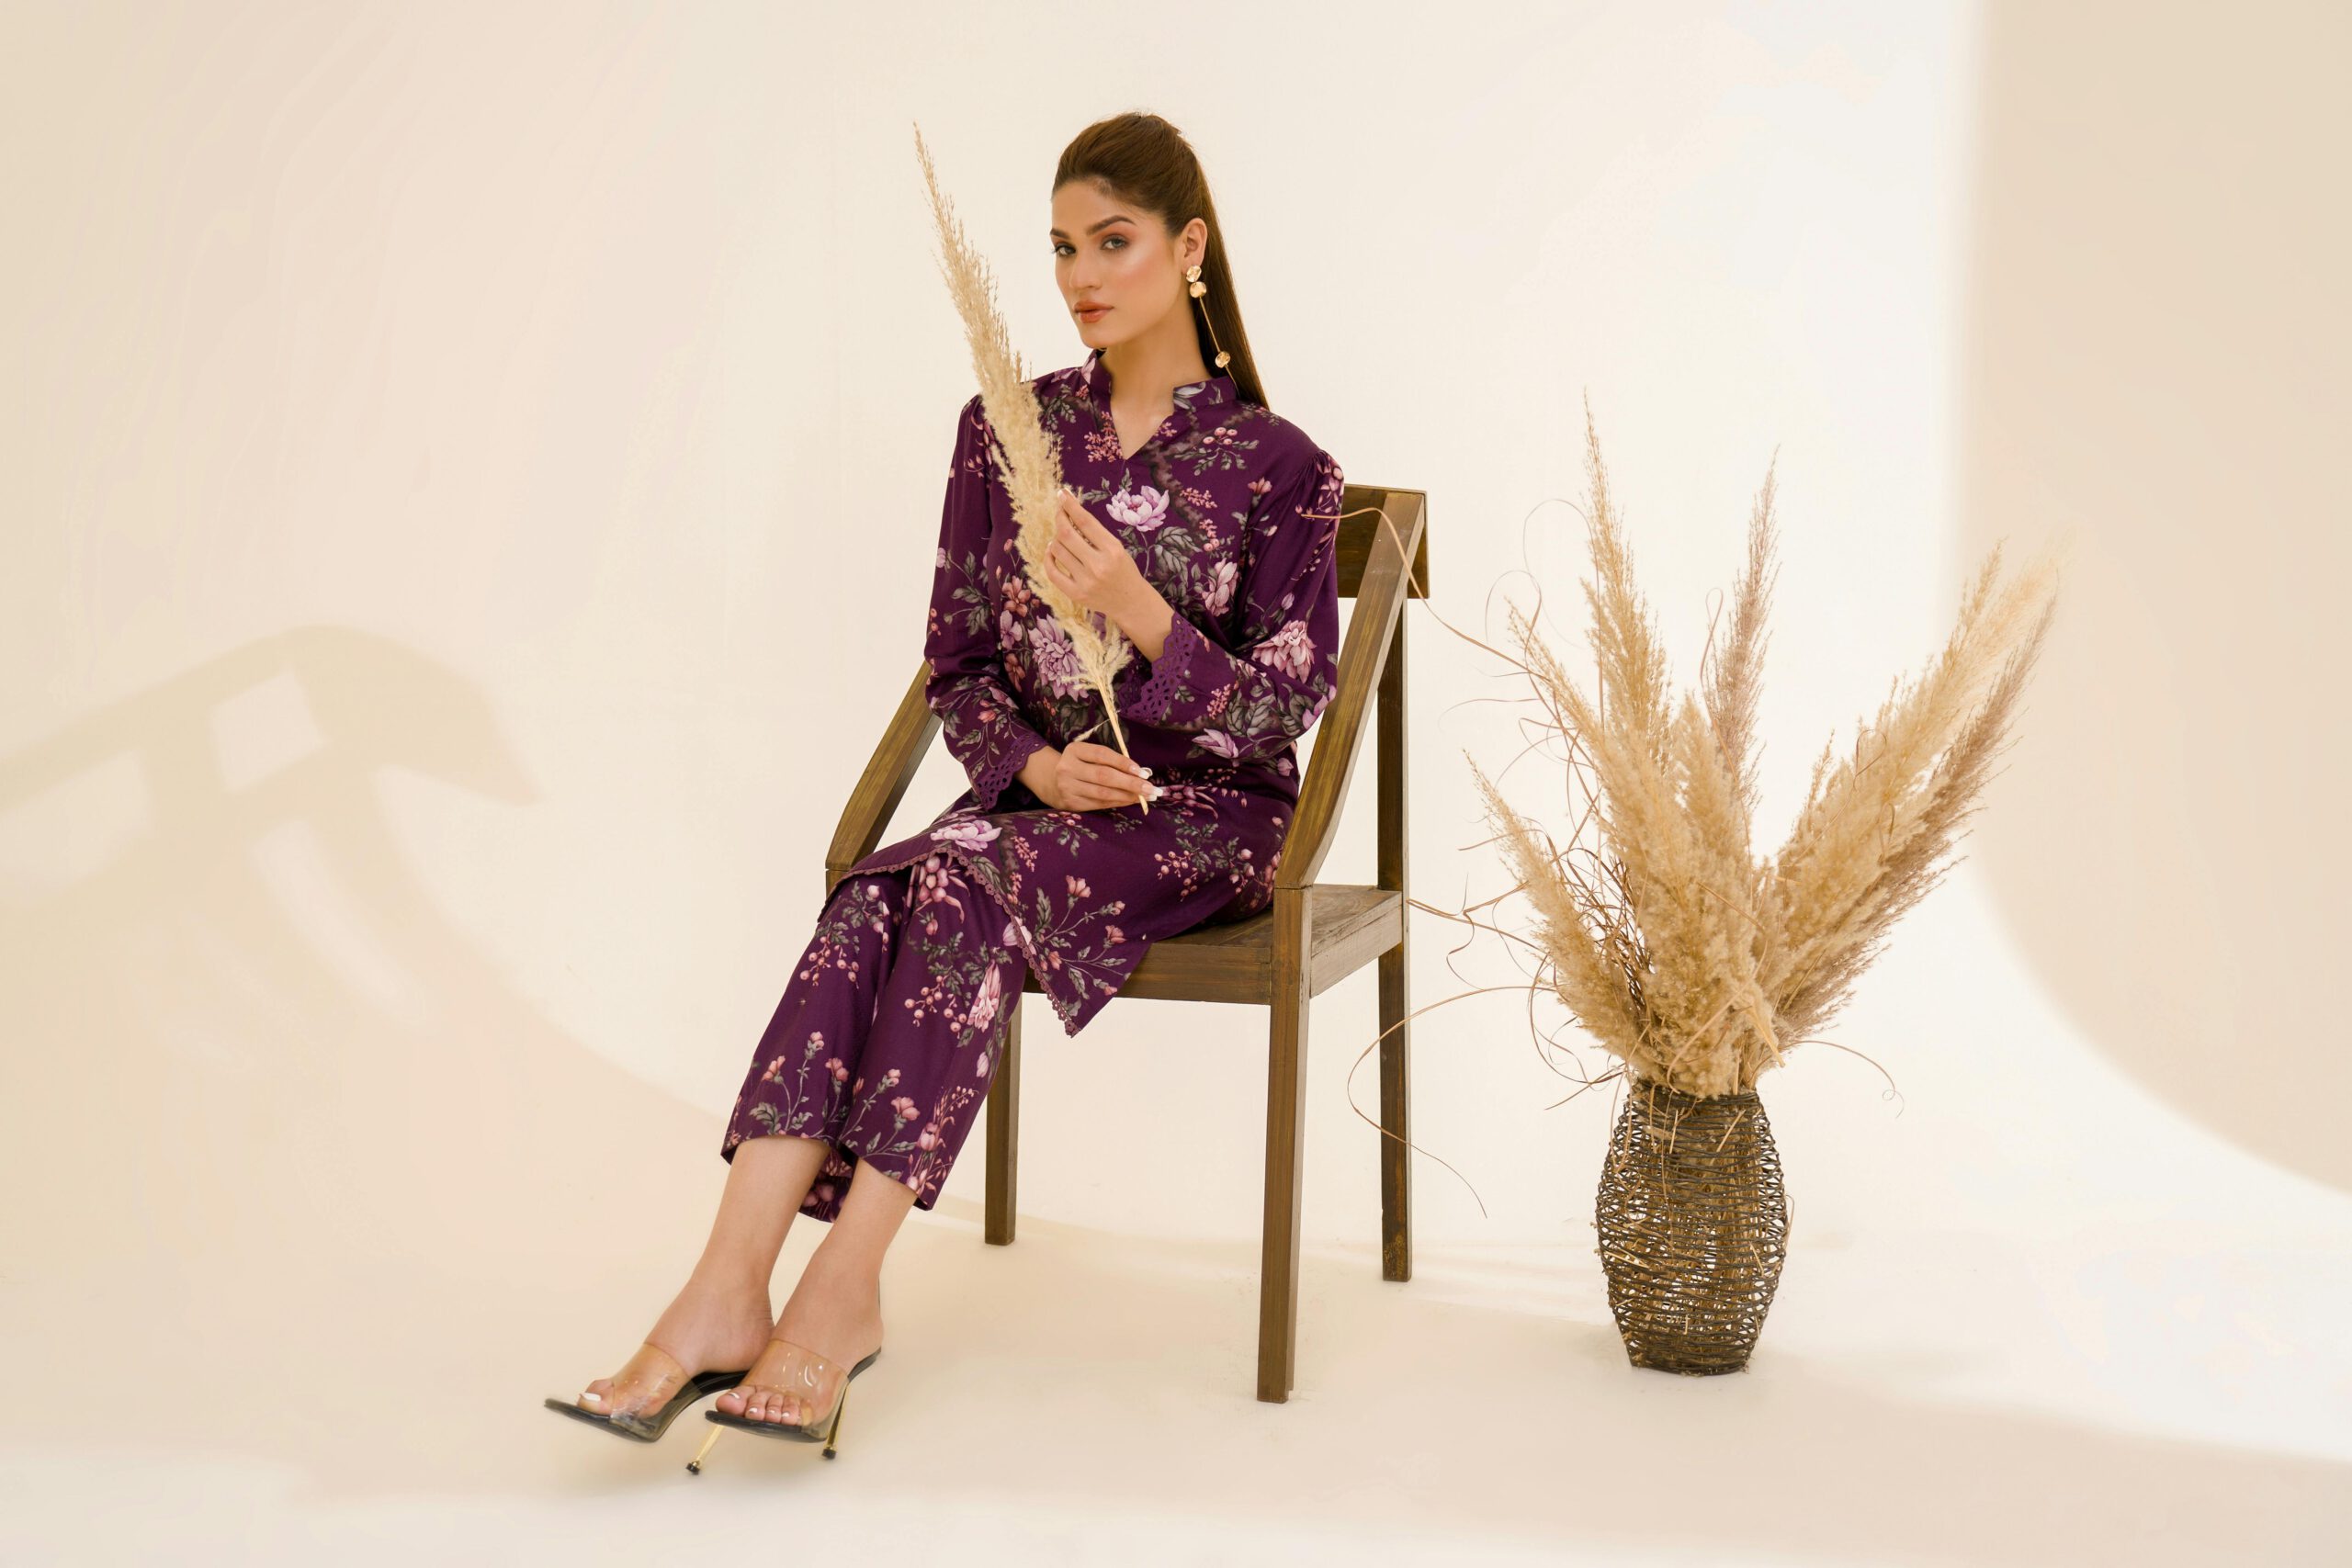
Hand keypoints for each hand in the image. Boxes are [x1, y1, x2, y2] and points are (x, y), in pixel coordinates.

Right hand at [1022, 740, 1159, 812]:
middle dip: (1131, 783)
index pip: (1102, 755)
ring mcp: (1067, 787)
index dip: (1124, 763)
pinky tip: (1131, 801)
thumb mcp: (1089, 756)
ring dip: (1128, 796)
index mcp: (1074, 750)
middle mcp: (1067, 768)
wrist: (1052, 781)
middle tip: (1151, 788)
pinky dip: (1118, 802)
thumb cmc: (1080, 766)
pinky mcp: (1070, 803)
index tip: (1143, 772)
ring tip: (1146, 796)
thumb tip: (1142, 772)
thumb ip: (1111, 761)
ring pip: (1103, 793)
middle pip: (1104, 776)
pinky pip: (1099, 804)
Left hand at [1042, 487, 1159, 636]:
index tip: (1062, 494)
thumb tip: (1069, 511)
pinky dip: (1048, 558)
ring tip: (1061, 537)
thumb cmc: (1123, 570)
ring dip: (1055, 539)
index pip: (1085, 521)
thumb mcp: (1116, 548)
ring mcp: (1086, 581)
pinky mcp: (1076, 594)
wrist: (1130, 602)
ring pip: (1057, 550)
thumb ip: (1095, 533)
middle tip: (1059, 512)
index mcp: (1113, 549)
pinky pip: (1052, 572)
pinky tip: (1052, 551)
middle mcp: (1099, 565)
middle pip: (1066, 534)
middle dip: (1059, 518)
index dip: (1070, 505)